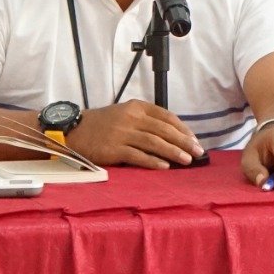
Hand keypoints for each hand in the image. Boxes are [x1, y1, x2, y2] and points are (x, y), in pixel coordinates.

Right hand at [64, 101, 199, 167]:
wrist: (75, 131)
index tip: (194, 140)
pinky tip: (165, 167)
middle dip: (184, 141)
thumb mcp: (126, 113)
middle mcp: (131, 117)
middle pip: (164, 130)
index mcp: (137, 106)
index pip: (166, 116)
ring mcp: (122, 133)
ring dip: (173, 152)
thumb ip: (147, 120)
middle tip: (198, 152)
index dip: (183, 129)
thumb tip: (173, 136)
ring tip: (187, 160)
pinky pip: (138, 156)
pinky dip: (153, 161)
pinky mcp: (114, 149)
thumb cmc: (104, 125)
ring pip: (154, 142)